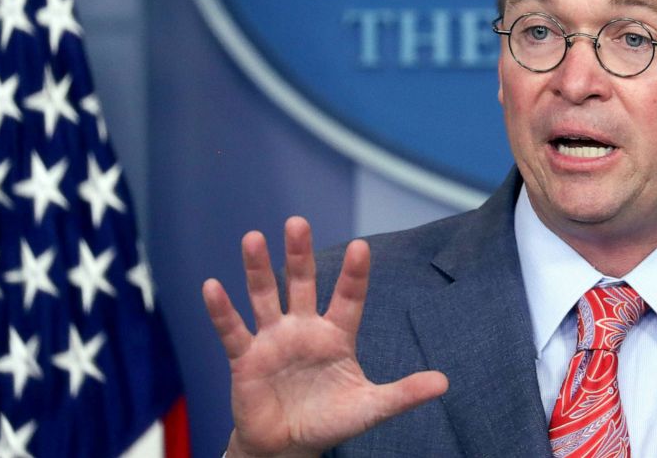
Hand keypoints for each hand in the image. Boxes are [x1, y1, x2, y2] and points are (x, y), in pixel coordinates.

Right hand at [202, 217, 448, 456]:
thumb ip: (403, 393)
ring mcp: (273, 340)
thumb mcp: (369, 408)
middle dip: (299, 254)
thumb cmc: (330, 420)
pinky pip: (232, 331)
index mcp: (336, 335)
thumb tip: (444, 383)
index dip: (353, 274)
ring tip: (253, 237)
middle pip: (301, 283)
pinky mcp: (245, 359)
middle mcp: (304, 328)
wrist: (288, 447)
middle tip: (297, 221)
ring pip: (264, 297)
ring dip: (257, 269)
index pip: (348, 297)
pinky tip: (212, 286)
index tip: (360, 246)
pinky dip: (221, 311)